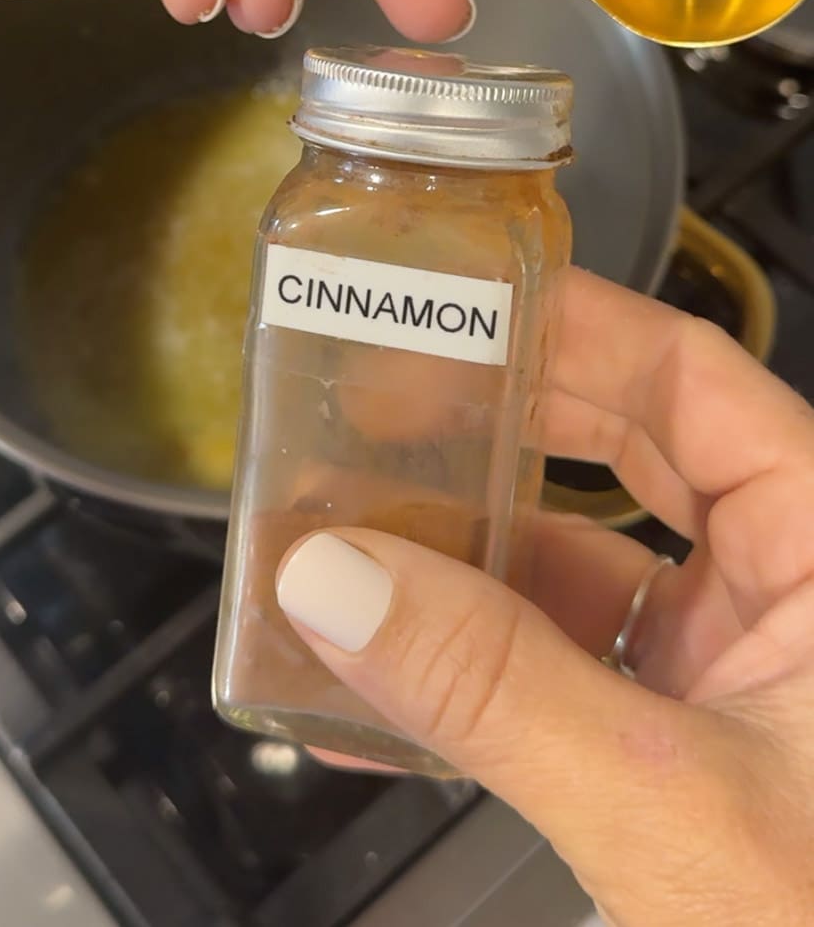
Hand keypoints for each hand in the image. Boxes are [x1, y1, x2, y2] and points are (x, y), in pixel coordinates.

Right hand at [276, 270, 813, 926]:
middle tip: (382, 406)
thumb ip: (494, 688)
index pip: (693, 380)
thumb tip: (340, 579)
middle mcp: (790, 591)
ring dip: (465, 564)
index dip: (571, 327)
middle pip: (626, 453)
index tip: (459, 305)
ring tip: (350, 543)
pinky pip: (564, 675)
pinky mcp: (685, 745)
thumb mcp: (666, 804)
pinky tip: (383, 687)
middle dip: (497, 432)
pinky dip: (475, 674)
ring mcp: (736, 672)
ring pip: (582, 569)